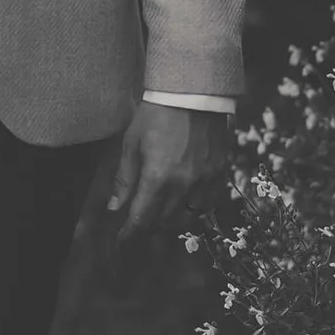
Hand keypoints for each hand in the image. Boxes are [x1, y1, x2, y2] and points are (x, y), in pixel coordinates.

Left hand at [105, 103, 232, 240]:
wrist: (192, 94)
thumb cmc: (156, 116)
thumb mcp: (132, 144)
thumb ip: (124, 179)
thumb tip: (115, 208)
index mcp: (157, 178)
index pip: (142, 218)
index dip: (130, 232)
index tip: (122, 239)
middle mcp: (183, 185)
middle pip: (164, 221)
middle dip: (148, 225)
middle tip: (138, 221)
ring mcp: (204, 181)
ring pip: (187, 217)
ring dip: (170, 220)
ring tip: (159, 213)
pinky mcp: (219, 174)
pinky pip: (208, 204)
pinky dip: (194, 209)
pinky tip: (183, 203)